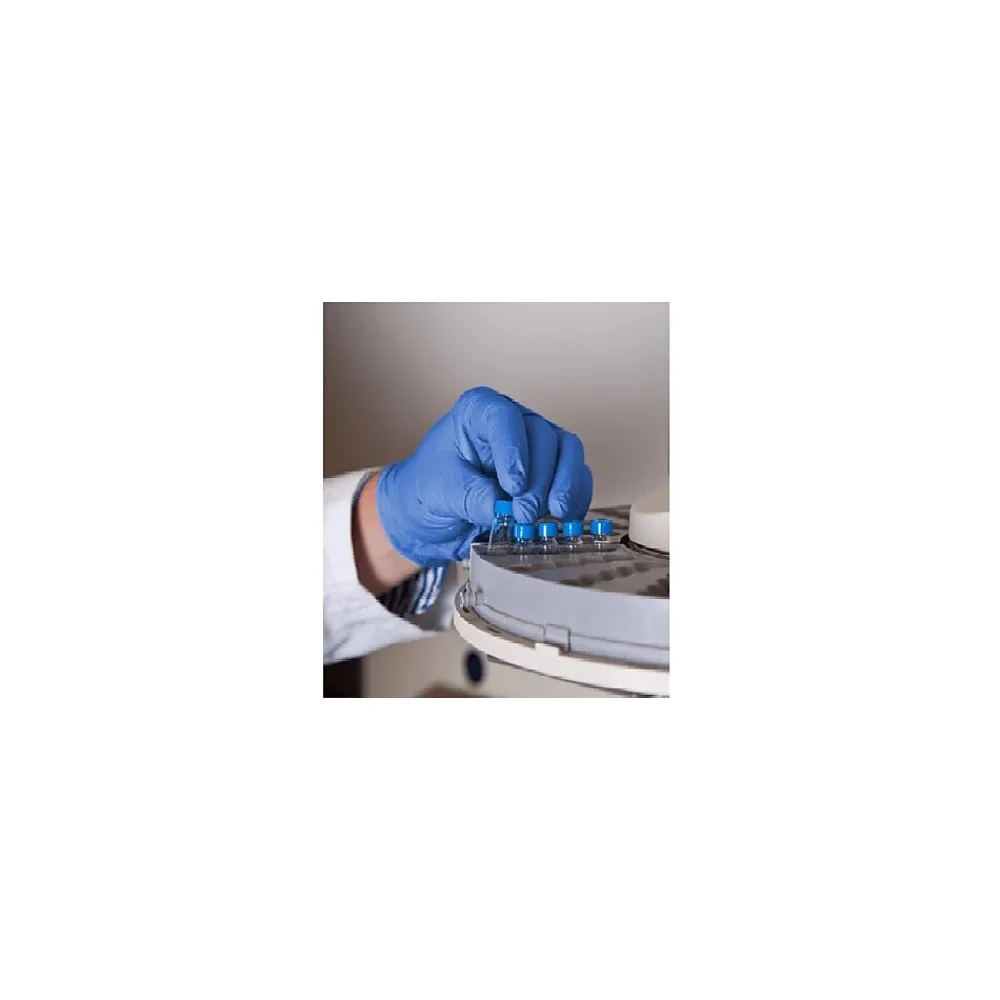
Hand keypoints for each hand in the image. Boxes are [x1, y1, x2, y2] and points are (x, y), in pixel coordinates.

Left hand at [376, 387, 593, 565]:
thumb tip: (500, 506)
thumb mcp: (439, 492)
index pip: (504, 418)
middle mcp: (513, 422)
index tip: (513, 485)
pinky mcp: (552, 472)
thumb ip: (470, 496)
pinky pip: (576, 477)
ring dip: (563, 486)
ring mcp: (537, 446)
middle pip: (543, 437)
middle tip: (525, 512)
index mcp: (478, 412)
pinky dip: (576, 498)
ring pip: (567, 453)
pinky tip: (566, 519)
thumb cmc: (428, 491)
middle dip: (539, 479)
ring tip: (550, 515)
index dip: (514, 451)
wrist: (432, 518)